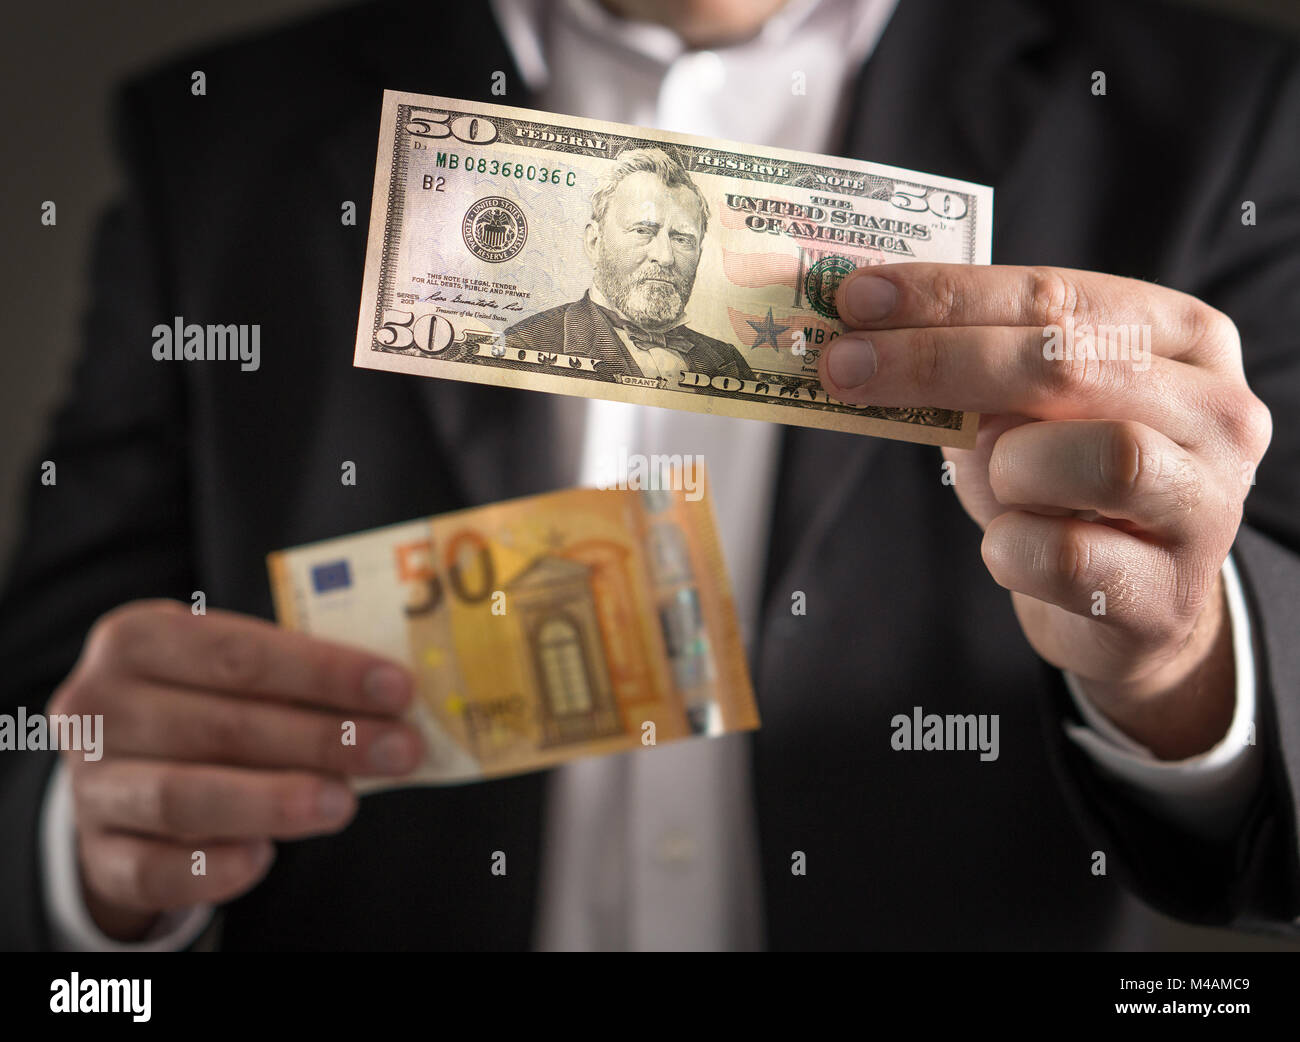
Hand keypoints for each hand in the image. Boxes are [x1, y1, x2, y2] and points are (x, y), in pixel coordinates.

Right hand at [47, 599, 423, 940]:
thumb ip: (292, 677)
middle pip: (224, 725)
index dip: (324, 671)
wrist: (116, 772)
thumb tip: (393, 700)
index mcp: (135, 639)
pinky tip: (264, 858)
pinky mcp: (97, 854)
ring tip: (345, 804)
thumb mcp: (228, 670)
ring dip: (275, 802)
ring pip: (185, 797)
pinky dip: (212, 868)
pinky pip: (155, 871)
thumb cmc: (198, 703)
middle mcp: (97, 707)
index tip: (399, 688)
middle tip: (400, 750)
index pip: (239, 652)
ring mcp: (90, 785)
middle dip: (325, 739)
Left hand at [820, 263, 1270, 758]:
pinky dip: (1011, 549)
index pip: (1055, 296)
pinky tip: (1011, 548)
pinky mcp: (1170, 593)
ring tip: (997, 482)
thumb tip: (861, 332)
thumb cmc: (1063, 488)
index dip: (948, 295)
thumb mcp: (1017, 411)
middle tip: (844, 365)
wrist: (1123, 606)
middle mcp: (1218, 410)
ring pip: (1101, 457)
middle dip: (938, 360)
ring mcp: (1209, 504)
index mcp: (1181, 338)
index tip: (856, 299)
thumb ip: (967, 365)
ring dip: (1008, 468)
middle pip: (1068, 364)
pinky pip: (1067, 556)